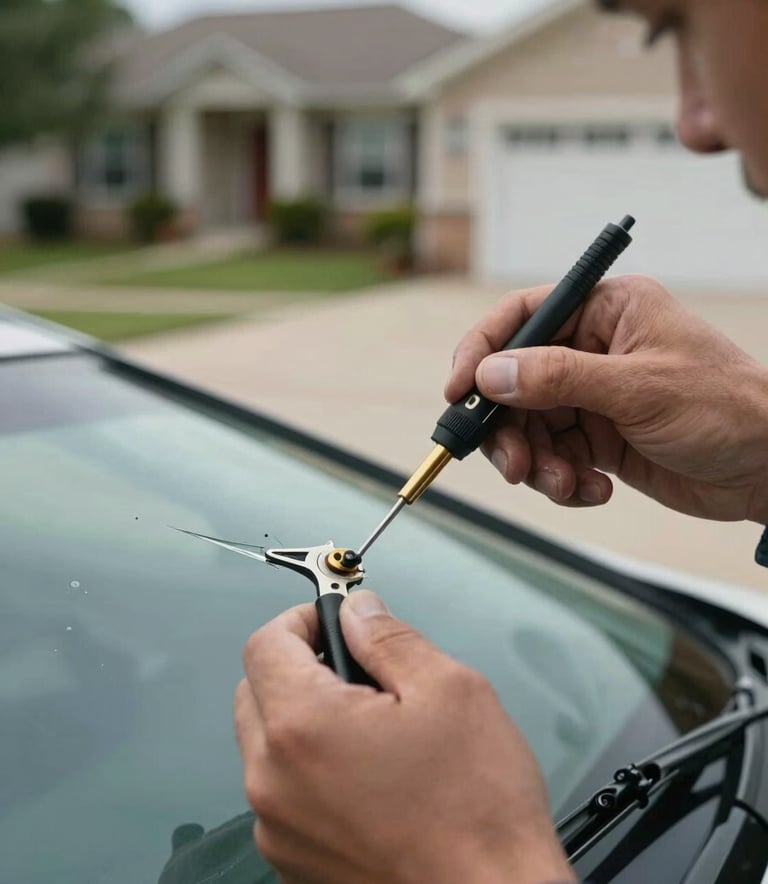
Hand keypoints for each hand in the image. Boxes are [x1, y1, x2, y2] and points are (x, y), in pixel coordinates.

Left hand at [235, 593, 575, 883]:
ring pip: (266, 743)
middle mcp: (274, 781)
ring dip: (303, 719)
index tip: (334, 619)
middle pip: (256, 691)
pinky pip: (282, 792)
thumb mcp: (448, 690)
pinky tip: (367, 774)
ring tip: (371, 727)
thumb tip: (358, 612)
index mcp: (303, 728)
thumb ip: (389, 638)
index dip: (301, 619)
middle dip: (298, 666)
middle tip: (358, 670)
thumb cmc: (477, 809)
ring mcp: (279, 828)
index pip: (264, 644)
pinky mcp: (293, 860)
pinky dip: (309, 769)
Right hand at [447, 274, 767, 522]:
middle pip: (515, 382)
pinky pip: (554, 457)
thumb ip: (560, 378)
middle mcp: (593, 349)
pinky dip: (562, 479)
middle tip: (514, 465)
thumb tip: (493, 374)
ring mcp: (593, 395)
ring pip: (529, 427)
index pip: (522, 317)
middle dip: (510, 429)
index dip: (482, 351)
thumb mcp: (639, 388)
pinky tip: (594, 489)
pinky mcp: (598, 437)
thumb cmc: (725, 409)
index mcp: (606, 311)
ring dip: (537, 463)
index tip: (460, 392)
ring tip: (565, 484)